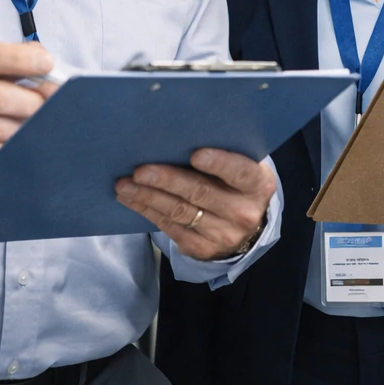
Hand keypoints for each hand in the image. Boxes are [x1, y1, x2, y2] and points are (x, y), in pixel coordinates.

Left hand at [117, 149, 276, 261]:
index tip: (195, 154)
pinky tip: (132, 200)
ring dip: (148, 197)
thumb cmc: (237, 184)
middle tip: (141, 171)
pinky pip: (170, 228)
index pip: (240, 172)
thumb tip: (178, 136)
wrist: (246, 226)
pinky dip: (148, 211)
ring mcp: (223, 234)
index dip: (219, 164)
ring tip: (125, 185)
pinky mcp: (202, 248)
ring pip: (180, 212)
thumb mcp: (243, 167)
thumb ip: (224, 154)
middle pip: (201, 193)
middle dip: (168, 180)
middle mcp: (243, 212)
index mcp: (258, 185)